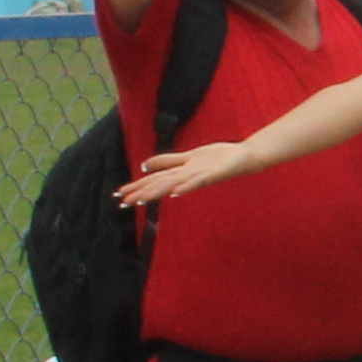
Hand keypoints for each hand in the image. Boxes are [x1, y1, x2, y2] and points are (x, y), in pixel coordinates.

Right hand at [117, 140, 255, 208]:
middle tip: (123, 204)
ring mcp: (198, 177)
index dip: (135, 188)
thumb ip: (167, 162)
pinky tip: (175, 193)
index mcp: (179, 174)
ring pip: (173, 185)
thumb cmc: (217, 158)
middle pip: (160, 185)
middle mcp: (186, 178)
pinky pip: (197, 182)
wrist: (244, 157)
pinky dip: (186, 186)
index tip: (117, 197)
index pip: (153, 181)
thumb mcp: (187, 157)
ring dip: (157, 192)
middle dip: (141, 193)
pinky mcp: (212, 175)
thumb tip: (144, 166)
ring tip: (140, 200)